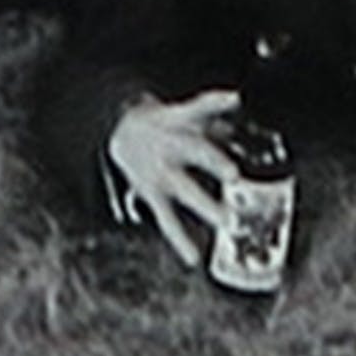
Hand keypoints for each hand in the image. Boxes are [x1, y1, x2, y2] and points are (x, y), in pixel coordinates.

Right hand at [99, 89, 241, 264]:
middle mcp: (170, 145)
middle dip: (214, 161)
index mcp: (179, 119)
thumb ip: (213, 113)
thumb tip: (237, 114)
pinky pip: (166, 218)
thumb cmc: (162, 122)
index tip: (234, 98)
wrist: (119, 132)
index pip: (200, 106)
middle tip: (234, 174)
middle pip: (194, 150)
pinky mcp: (152, 193)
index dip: (216, 101)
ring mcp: (161, 172)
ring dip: (205, 205)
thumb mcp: (185, 111)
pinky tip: (193, 257)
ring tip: (226, 220)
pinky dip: (180, 239)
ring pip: (184, 189)